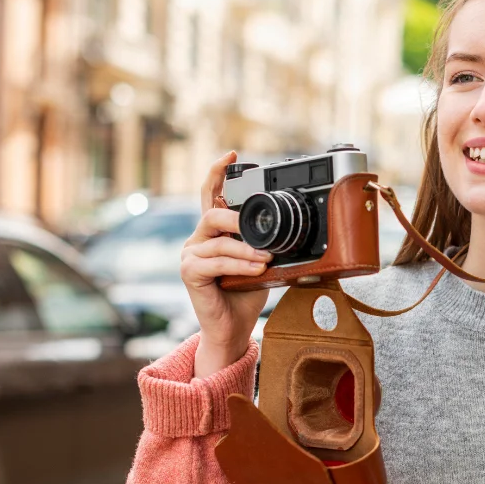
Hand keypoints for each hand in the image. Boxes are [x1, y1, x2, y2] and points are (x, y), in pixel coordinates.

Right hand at [181, 151, 273, 376]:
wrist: (233, 328)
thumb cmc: (246, 294)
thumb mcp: (261, 262)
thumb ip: (266, 244)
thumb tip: (294, 233)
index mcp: (214, 232)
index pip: (211, 195)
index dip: (218, 173)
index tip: (232, 156)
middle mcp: (199, 239)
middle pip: (213, 214)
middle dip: (239, 218)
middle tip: (264, 231)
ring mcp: (191, 255)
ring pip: (219, 240)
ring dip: (247, 249)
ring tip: (266, 258)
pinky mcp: (190, 272)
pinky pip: (216, 261)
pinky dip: (239, 264)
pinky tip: (255, 268)